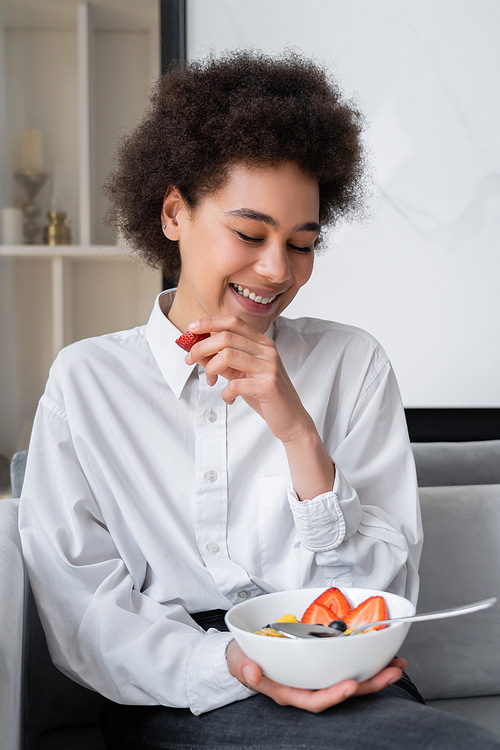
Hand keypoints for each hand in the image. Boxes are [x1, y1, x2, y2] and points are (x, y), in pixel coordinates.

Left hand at [186, 315, 334, 499]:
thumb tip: (195, 352)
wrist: (290, 418)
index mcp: (262, 343)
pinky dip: (225, 392)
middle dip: (201, 347)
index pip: (233, 322)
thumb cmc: (264, 395)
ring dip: (210, 369)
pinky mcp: (268, 385)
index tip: (190, 329)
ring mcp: (269, 366)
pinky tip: (229, 399)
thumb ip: (221, 361)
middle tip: (189, 359)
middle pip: (226, 337)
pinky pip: (235, 384)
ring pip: (227, 356)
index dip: (210, 322)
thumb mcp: (241, 374)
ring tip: (209, 380)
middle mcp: (267, 350)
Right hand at [226, 639, 405, 711]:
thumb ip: (245, 669)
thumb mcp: (240, 663)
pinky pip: (346, 665)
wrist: (245, 653)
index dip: (334, 695)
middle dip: (369, 684)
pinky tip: (381, 654)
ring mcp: (317, 676)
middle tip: (392, 672)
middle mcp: (307, 687)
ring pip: (350, 679)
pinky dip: (365, 660)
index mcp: (289, 691)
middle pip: (341, 691)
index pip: (315, 699)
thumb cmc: (244, 660)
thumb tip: (252, 673)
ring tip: (396, 664)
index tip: (351, 685)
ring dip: (375, 673)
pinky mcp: (322, 663)